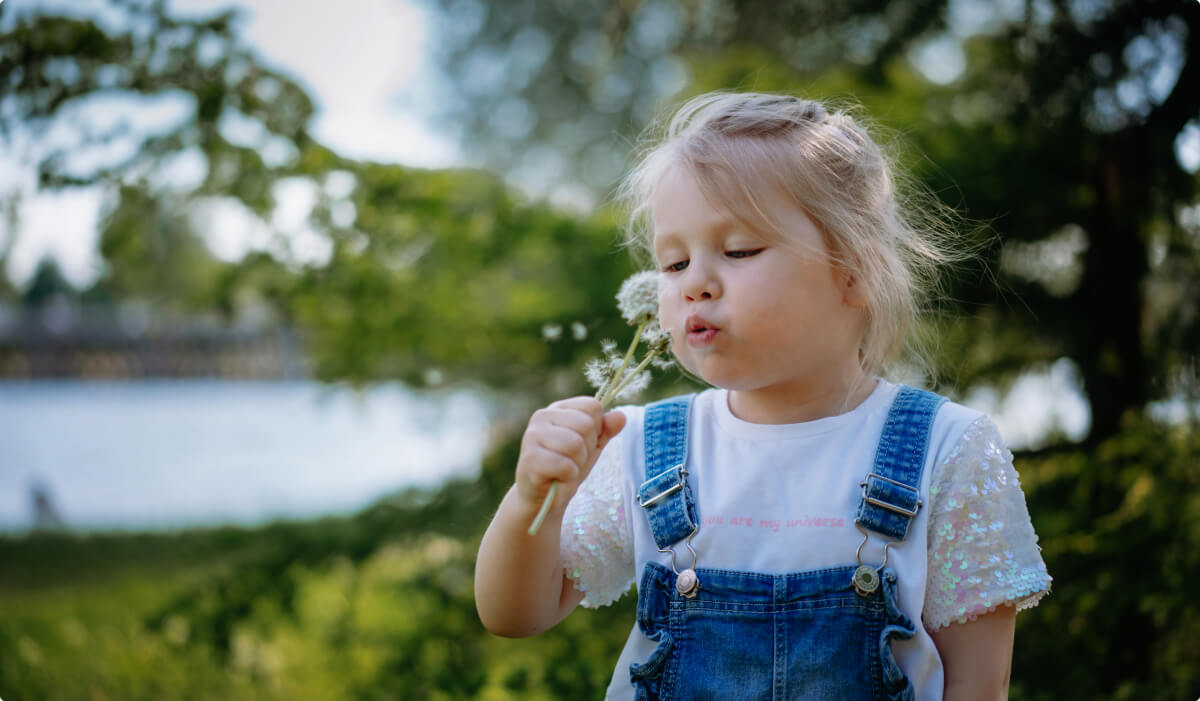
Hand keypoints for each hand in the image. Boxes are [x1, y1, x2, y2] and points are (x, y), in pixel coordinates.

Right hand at [515, 396, 625, 512]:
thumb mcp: (591, 447)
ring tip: (564, 469)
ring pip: (575, 444)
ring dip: (577, 463)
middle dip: (587, 449)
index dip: (596, 429)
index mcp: (558, 409)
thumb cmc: (566, 468)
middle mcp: (542, 416)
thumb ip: (606, 430)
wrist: (542, 499)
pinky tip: (556, 478)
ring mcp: (532, 436)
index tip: (582, 444)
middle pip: (586, 425)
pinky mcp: (530, 458)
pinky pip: (565, 466)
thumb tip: (621, 416)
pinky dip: (568, 476)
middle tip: (571, 460)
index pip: (592, 406)